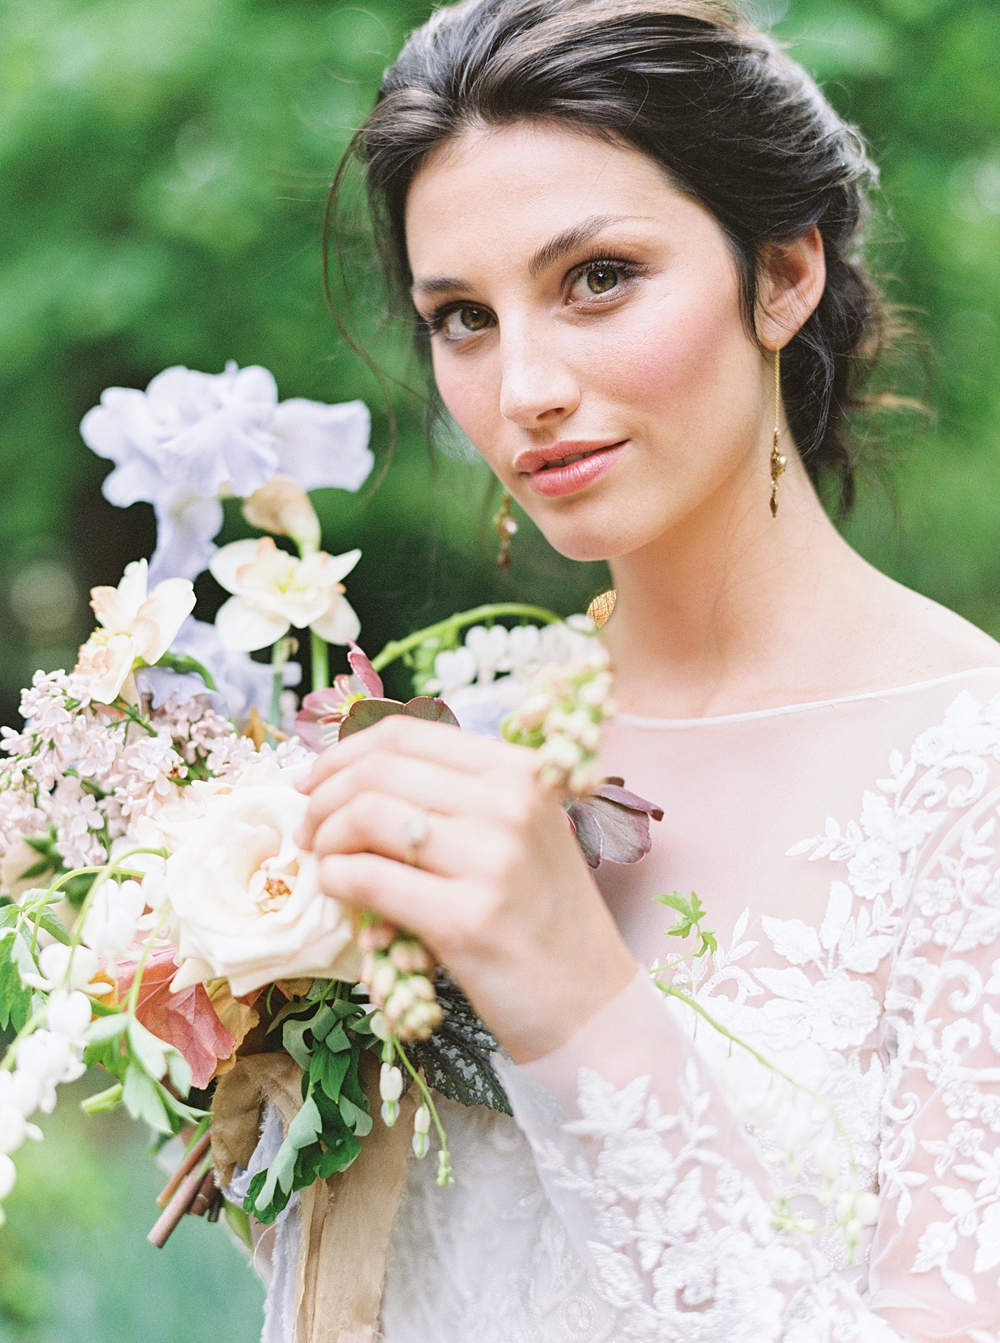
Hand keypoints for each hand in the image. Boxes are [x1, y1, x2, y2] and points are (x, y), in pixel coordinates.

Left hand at [296, 715, 637, 1063]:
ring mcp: (492, 860)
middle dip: (323, 797)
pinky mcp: (466, 920)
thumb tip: (353, 776)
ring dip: (325, 839)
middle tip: (308, 830)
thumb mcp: (520, 835)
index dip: (343, 754)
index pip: (407, 734)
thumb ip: (456, 799)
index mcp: (520, 773)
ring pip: (366, 816)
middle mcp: (511, 805)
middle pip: (379, 770)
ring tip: (324, 863)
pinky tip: (341, 894)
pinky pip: (367, 879)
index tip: (311, 781)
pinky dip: (336, 881)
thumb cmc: (543, 920)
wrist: (593, 1007)